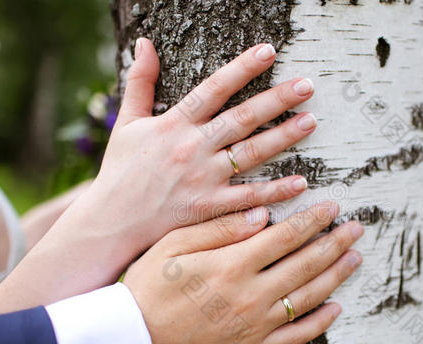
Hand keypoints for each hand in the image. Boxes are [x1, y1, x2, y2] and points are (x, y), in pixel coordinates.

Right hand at [0, 39, 315, 313]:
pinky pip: (248, 197)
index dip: (242, 68)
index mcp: (173, 123)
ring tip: (311, 121)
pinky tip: (301, 182)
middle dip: (277, 99)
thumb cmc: (120, 170)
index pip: (214, 88)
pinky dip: (274, 191)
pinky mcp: (209, 207)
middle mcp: (192, 147)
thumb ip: (139, 82)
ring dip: (283, 137)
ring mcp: (203, 178)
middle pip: (241, 118)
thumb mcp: (126, 122)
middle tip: (308, 85)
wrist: (110, 221)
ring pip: (250, 153)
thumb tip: (145, 42)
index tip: (269, 52)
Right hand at [123, 202, 363, 343]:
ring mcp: (255, 325)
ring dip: (336, 275)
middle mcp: (251, 295)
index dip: (312, 220)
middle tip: (356, 228)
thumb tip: (264, 214)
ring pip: (308, 296)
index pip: (285, 236)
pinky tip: (336, 307)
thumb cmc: (149, 286)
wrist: (133, 341)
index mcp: (233, 265)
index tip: (332, 207)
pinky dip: (320, 322)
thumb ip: (221, 228)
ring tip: (354, 258)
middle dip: (334, 242)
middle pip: (305, 263)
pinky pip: (296, 336)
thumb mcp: (175, 245)